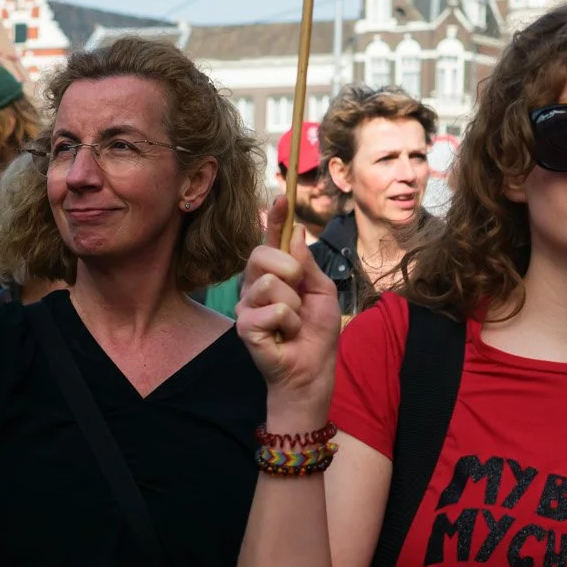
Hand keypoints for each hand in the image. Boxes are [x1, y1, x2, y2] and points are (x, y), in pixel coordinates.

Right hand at [238, 195, 342, 419]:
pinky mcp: (244, 326)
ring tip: (293, 323)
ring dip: (294, 305)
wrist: (313, 370)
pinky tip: (285, 336)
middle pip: (262, 253)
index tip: (282, 196)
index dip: (275, 218)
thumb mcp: (322, 292)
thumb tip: (295, 231)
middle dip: (289, 270)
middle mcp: (256, 285)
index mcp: (276, 273)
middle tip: (300, 295)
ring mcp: (247, 305)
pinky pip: (274, 309)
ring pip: (271, 283)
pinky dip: (290, 323)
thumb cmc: (316, 333)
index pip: (271, 239)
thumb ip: (307, 264)